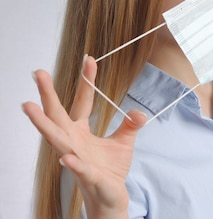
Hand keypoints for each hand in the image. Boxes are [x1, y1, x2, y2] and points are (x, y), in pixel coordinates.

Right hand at [23, 56, 145, 217]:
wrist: (110, 196)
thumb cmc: (110, 169)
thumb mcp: (125, 142)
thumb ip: (130, 125)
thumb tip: (139, 112)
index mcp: (80, 131)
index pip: (82, 101)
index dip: (86, 80)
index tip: (89, 59)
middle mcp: (72, 141)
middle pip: (57, 115)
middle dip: (47, 94)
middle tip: (38, 73)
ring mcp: (75, 157)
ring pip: (56, 139)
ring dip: (42, 124)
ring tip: (29, 106)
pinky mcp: (86, 175)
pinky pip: (77, 168)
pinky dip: (72, 162)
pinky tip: (66, 157)